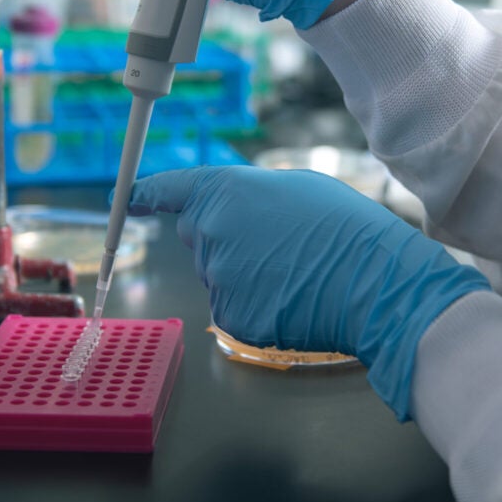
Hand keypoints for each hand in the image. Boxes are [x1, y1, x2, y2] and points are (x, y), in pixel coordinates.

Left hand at [125, 166, 490, 419]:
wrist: (374, 281)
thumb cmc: (345, 227)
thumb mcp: (298, 186)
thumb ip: (249, 194)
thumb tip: (235, 208)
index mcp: (224, 190)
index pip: (170, 189)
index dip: (146, 194)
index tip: (126, 198)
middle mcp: (210, 231)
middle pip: (199, 236)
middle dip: (225, 238)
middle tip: (278, 243)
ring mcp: (217, 277)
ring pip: (218, 275)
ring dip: (246, 274)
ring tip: (296, 270)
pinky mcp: (231, 315)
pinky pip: (234, 307)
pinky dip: (257, 304)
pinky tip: (292, 297)